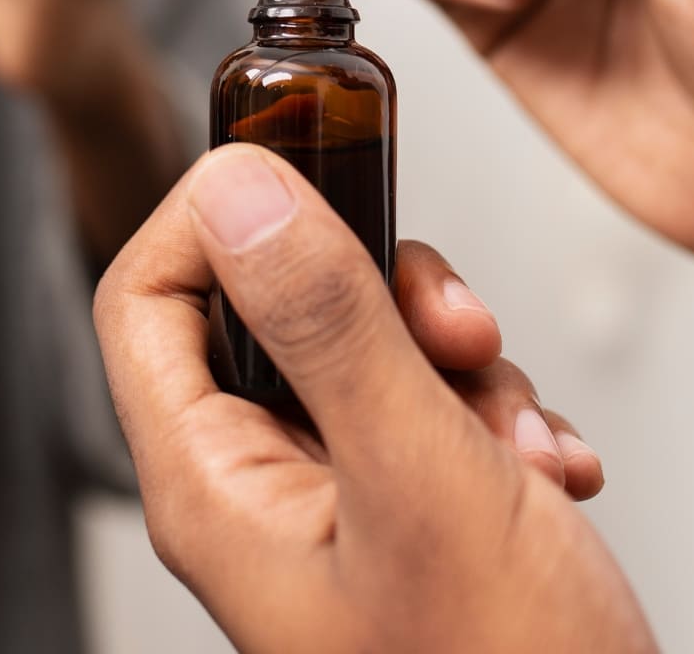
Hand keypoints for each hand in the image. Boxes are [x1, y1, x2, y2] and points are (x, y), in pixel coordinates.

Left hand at [94, 145, 649, 652]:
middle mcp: (260, 496)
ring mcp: (335, 511)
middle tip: (457, 328)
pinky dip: (498, 421)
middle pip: (274, 310)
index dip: (216, 215)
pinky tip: (547, 473)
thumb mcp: (419, 475)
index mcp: (214, 490)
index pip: (146, 297)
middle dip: (382, 294)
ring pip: (369, 355)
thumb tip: (241, 187)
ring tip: (518, 435)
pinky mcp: (407, 523)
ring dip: (460, 365)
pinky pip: (433, 414)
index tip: (313, 172)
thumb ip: (329, 322)